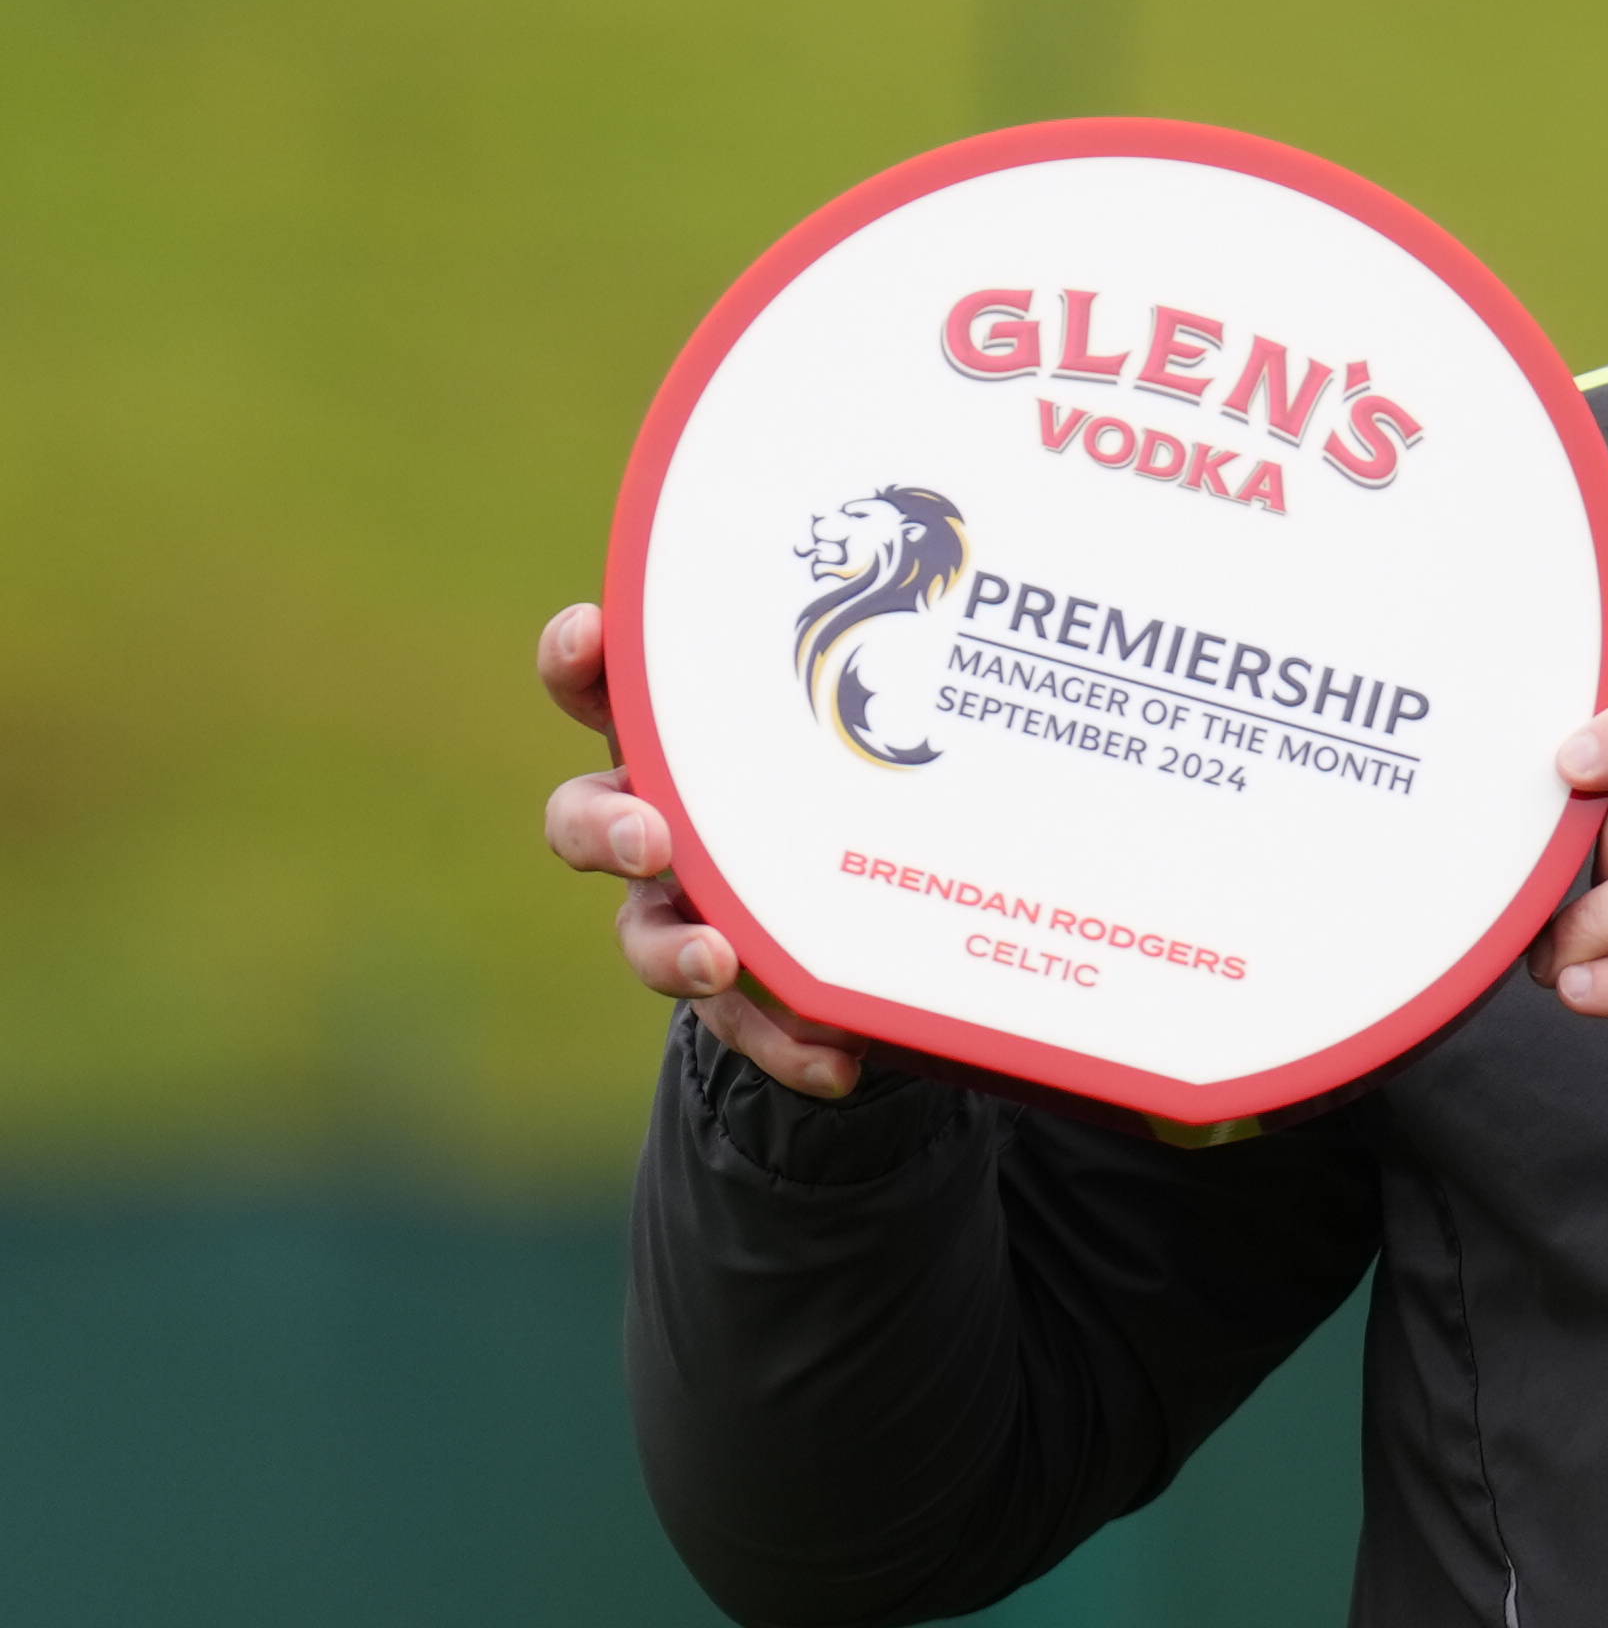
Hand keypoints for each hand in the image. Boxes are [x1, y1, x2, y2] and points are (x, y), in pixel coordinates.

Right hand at [537, 601, 869, 1100]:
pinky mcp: (739, 988)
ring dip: (674, 950)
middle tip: (652, 837)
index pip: (601, 682)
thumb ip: (907, 654)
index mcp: (685, 728)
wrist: (894, 895)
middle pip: (586, 816)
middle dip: (606, 825)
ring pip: (643, 933)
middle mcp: (665, 812)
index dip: (579, 657)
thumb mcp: (886, 700)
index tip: (594, 636)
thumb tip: (1008, 568)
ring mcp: (689, 904)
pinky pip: (742, 1025)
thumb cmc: (875, 760)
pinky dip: (784, 1043)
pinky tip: (836, 1059)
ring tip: (721, 961)